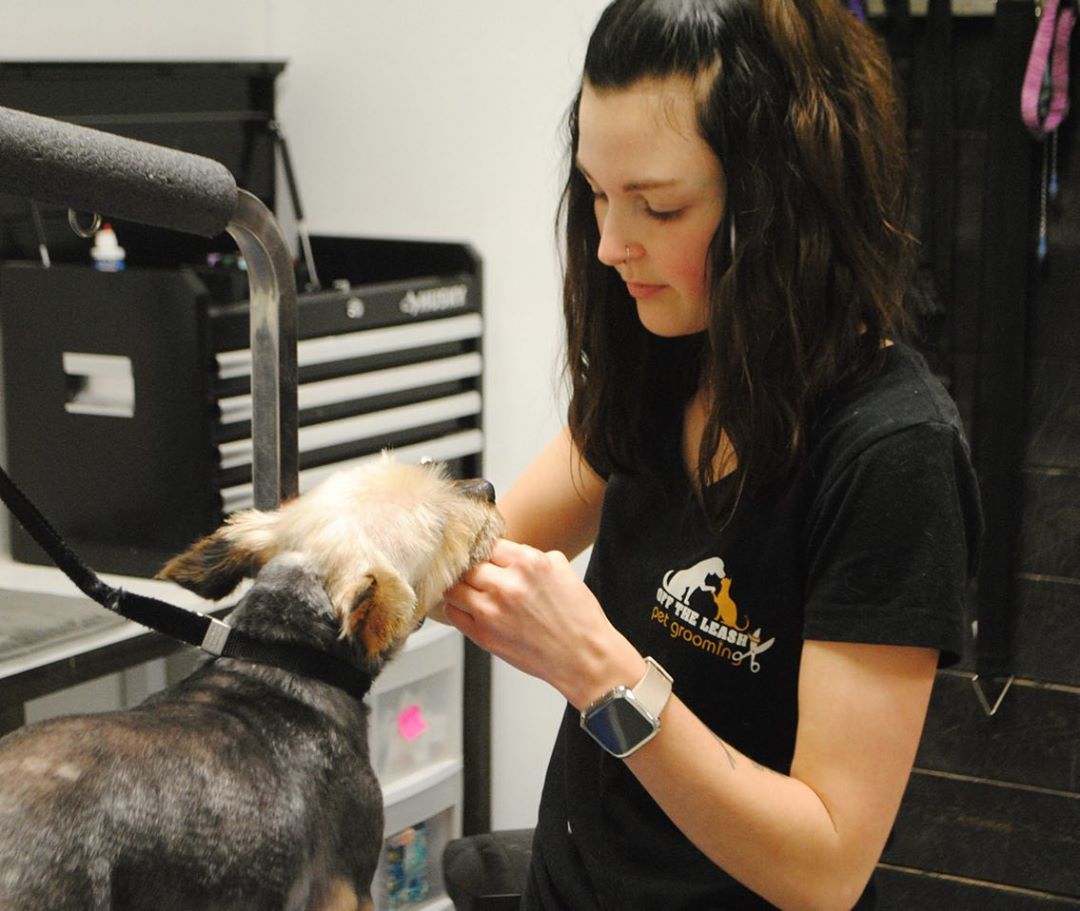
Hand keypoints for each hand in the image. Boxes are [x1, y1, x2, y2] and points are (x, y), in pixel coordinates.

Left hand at [442, 538, 643, 707]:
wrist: (584, 658)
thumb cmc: (578, 618)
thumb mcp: (562, 569)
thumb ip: (531, 555)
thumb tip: (508, 553)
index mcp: (528, 563)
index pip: (488, 544)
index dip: (486, 550)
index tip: (485, 555)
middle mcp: (506, 585)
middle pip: (467, 564)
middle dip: (471, 567)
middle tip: (476, 572)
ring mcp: (491, 612)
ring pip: (454, 588)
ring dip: (460, 586)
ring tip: (469, 589)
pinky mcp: (483, 636)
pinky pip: (453, 613)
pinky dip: (457, 607)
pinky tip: (467, 607)